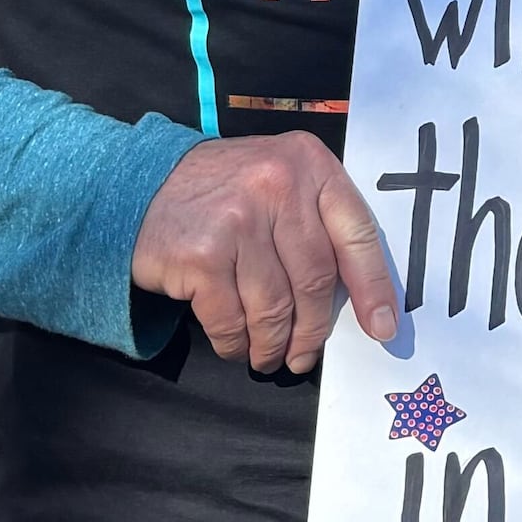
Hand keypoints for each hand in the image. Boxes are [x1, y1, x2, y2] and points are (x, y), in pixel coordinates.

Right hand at [130, 130, 403, 375]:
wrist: (139, 186)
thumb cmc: (224, 194)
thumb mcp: (280, 181)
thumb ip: (318, 221)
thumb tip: (360, 299)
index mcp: (310, 164)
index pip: (357, 233)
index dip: (373, 287)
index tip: (382, 328)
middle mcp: (277, 185)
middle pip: (316, 278)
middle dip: (314, 330)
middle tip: (306, 355)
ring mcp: (238, 219)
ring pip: (275, 307)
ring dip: (274, 344)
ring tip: (269, 356)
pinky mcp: (201, 255)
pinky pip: (232, 320)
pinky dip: (236, 343)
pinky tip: (236, 346)